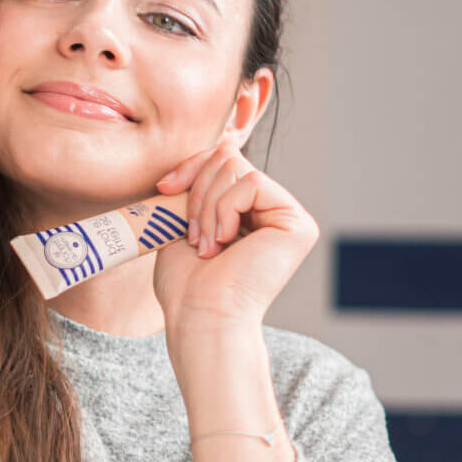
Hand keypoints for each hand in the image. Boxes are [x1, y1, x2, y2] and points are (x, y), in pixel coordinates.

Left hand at [151, 138, 319, 329]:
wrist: (199, 316)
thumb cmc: (187, 283)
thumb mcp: (185, 220)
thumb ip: (201, 185)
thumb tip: (213, 145)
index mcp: (247, 210)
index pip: (221, 160)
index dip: (190, 166)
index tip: (164, 189)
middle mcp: (272, 211)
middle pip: (229, 157)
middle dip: (198, 189)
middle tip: (190, 233)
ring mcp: (288, 217)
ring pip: (237, 167)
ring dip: (207, 206)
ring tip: (205, 245)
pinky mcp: (298, 224)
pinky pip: (253, 183)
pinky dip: (225, 209)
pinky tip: (224, 243)